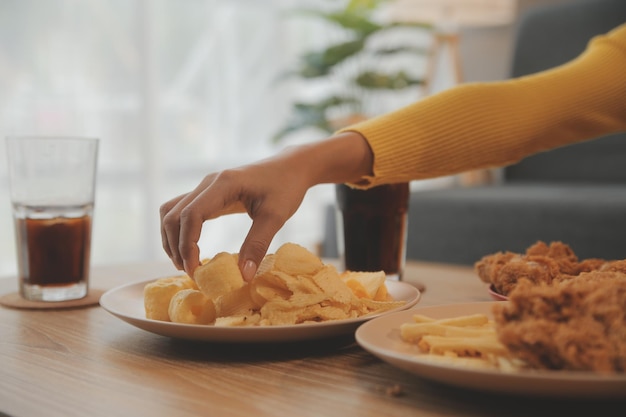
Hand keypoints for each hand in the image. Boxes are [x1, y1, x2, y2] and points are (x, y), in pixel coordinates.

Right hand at [160, 132, 372, 280]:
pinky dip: (178, 230)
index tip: (195, 269)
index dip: (187, 245)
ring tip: (184, 263)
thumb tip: (243, 277)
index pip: (191, 215)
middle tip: (190, 272)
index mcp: (224, 184)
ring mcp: (206, 186)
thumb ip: (258, 245)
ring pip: (171, 211)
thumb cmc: (286, 188)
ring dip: (171, 238)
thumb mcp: (276, 217)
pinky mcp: (208, 192)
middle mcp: (208, 183)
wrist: (291, 167)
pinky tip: (188, 248)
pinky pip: (181, 210)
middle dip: (175, 246)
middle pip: (174, 215)